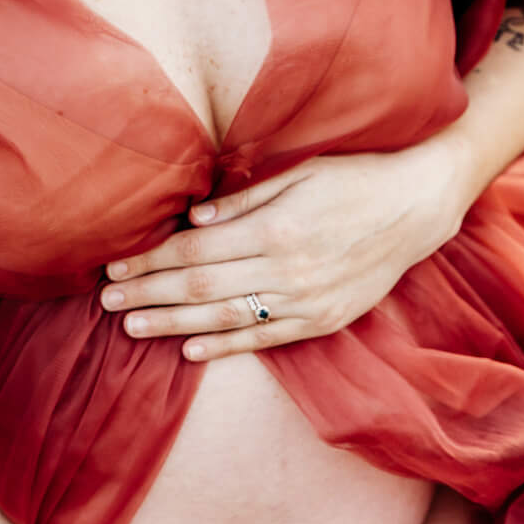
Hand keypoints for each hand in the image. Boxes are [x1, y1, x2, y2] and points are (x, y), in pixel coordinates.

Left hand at [99, 136, 475, 360]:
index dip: (150, 260)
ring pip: (224, 319)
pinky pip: (264, 339)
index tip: (115, 266)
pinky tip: (189, 350)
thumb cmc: (354, 177)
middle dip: (149, 294)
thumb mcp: (300, 172)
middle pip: (200, 287)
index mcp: (276, 228)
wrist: (417, 207)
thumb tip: (192, 220)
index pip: (196, 250)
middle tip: (107, 300)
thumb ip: (245, 200)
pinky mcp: (322, 320)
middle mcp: (287, 271)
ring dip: (172, 324)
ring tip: (132, 327)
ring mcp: (305, 301)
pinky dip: (224, 346)